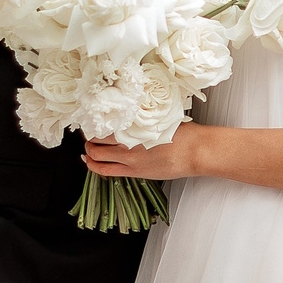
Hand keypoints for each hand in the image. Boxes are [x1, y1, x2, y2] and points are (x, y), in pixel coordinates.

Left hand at [83, 123, 203, 181]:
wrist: (196, 151)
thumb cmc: (184, 133)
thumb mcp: (160, 117)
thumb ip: (142, 117)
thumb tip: (131, 111)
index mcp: (134, 126)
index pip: (103, 122)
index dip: (93, 120)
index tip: (90, 117)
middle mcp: (128, 142)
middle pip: (95, 138)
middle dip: (88, 135)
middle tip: (87, 132)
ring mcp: (129, 159)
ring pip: (96, 155)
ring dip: (89, 150)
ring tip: (88, 147)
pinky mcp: (135, 172)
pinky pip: (105, 171)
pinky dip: (93, 166)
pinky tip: (90, 161)